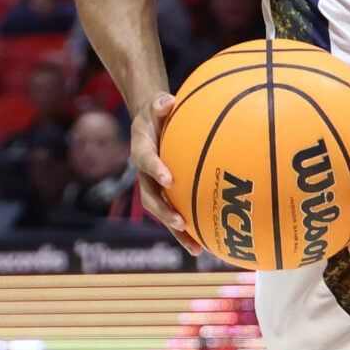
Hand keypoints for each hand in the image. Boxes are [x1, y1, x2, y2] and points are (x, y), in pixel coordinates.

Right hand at [130, 94, 202, 256]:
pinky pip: (176, 213)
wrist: (147, 124)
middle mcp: (145, 174)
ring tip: (196, 248)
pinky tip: (207, 245)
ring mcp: (154, 187)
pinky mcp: (165, 194)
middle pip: (151, 197)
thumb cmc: (157, 113)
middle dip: (165, 212)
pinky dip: (189, 230)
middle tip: (180, 223)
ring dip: (177, 231)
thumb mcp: (156, 104)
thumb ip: (160, 103)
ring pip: (163, 213)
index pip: (146, 161)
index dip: (156, 170)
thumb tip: (169, 100)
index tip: (168, 179)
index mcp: (142, 150)